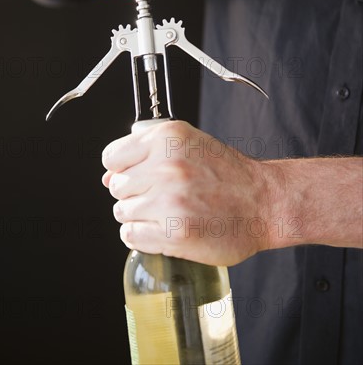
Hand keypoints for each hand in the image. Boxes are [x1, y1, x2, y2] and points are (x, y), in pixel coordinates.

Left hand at [101, 120, 277, 265]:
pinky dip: (142, 235)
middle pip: (117, 186)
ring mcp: (169, 201)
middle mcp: (166, 166)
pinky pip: (131, 236)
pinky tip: (161, 229)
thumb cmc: (227, 173)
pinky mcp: (173, 233)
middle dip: (134, 192)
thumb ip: (148, 152)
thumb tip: (108, 177)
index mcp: (167, 138)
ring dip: (139, 216)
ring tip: (165, 212)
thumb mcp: (189, 143)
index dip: (120, 168)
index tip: (133, 175)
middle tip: (160, 195)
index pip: (112, 157)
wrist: (264, 202)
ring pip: (122, 212)